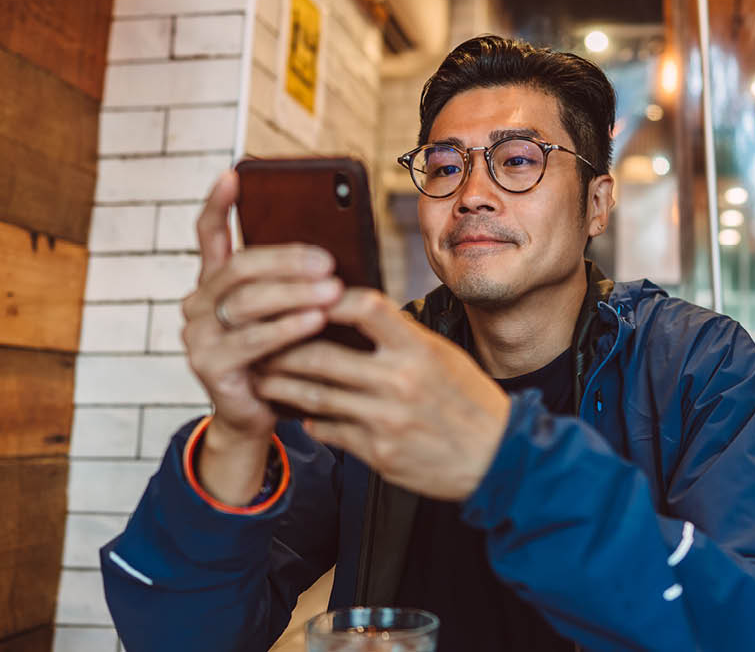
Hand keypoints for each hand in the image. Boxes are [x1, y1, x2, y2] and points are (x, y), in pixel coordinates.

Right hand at [180, 171, 341, 503]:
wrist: (259, 416)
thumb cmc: (280, 356)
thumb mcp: (286, 314)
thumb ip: (293, 284)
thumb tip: (332, 250)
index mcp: (213, 283)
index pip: (209, 235)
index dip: (219, 204)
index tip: (234, 173)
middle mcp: (197, 304)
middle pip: (240, 268)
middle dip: (286, 260)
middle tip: (327, 260)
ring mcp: (198, 336)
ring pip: (247, 302)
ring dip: (294, 293)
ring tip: (332, 289)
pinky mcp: (209, 367)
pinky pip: (252, 341)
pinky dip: (287, 328)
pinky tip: (316, 321)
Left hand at [255, 288, 511, 499]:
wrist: (498, 459)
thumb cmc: (470, 402)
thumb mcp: (442, 357)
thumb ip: (400, 337)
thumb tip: (353, 311)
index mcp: (418, 349)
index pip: (363, 307)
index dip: (326, 299)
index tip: (302, 296)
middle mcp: (399, 382)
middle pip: (320, 356)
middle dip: (280, 348)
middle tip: (256, 341)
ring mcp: (385, 421)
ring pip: (314, 398)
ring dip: (280, 385)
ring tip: (261, 376)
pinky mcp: (378, 454)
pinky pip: (330, 432)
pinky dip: (310, 421)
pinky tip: (299, 414)